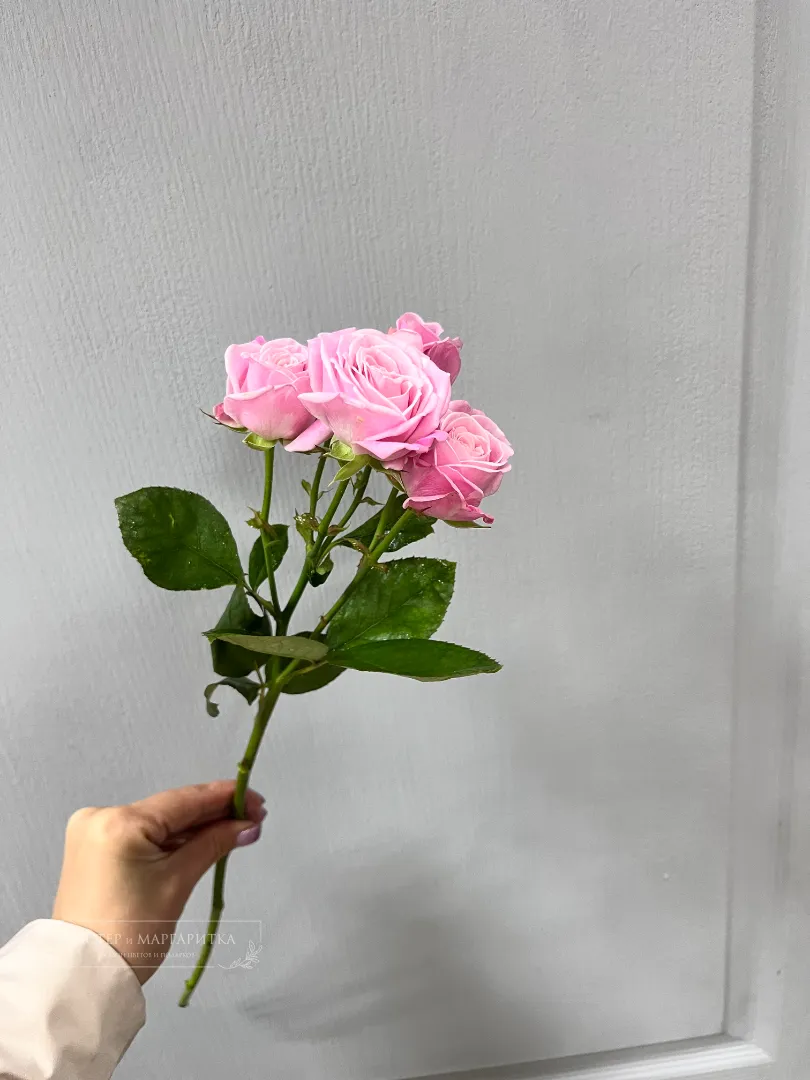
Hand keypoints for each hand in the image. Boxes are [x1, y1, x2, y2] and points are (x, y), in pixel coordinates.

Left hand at [52, 781, 265, 983]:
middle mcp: (100, 816)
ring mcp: (93, 832)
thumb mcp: (178, 882)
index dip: (224, 797)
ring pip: (157, 822)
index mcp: (118, 822)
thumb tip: (248, 825)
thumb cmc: (133, 932)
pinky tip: (203, 840)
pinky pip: (142, 835)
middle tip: (254, 816)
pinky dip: (171, 840)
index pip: (183, 800)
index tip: (257, 801)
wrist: (85, 975)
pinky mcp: (94, 848)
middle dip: (213, 814)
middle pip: (170, 809)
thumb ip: (213, 844)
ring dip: (194, 827)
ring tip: (236, 829)